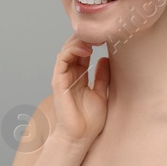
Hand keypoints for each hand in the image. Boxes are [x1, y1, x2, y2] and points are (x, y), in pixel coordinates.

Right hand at [49, 36, 109, 151]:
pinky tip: (85, 48)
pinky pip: (61, 61)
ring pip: (66, 51)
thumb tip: (105, 59)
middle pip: (74, 48)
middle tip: (102, 31)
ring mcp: (63, 77)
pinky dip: (71, 51)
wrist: (81, 136)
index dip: (93, 40)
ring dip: (79, 41)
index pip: (83, 51)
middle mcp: (70, 74)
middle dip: (86, 37)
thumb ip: (102, 76)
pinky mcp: (58, 82)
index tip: (107, 34)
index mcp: (80, 75)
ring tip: (95, 37)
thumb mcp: (102, 92)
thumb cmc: (91, 118)